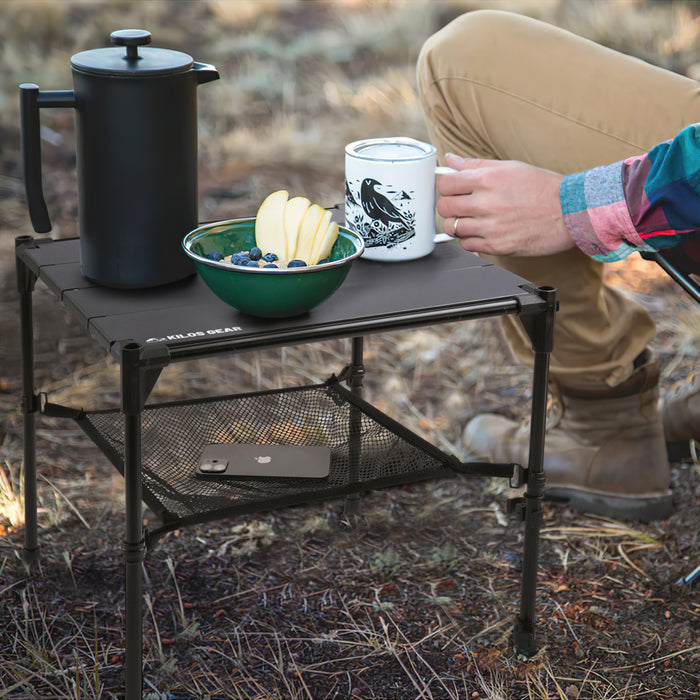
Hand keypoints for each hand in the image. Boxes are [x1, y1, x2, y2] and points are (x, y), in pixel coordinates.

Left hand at [437, 153, 573, 256]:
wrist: (571, 212)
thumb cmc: (544, 188)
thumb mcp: (511, 167)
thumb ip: (476, 165)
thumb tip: (451, 160)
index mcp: (488, 180)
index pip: (445, 184)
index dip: (446, 187)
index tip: (452, 190)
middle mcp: (487, 203)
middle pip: (444, 208)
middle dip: (449, 207)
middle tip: (460, 206)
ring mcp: (491, 227)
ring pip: (453, 229)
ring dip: (459, 225)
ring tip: (474, 220)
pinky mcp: (497, 246)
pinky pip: (467, 245)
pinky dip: (471, 240)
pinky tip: (484, 232)